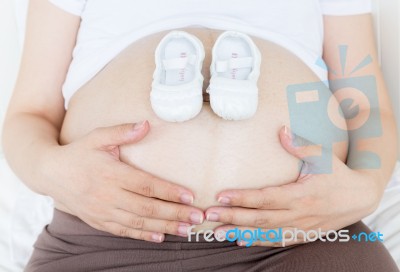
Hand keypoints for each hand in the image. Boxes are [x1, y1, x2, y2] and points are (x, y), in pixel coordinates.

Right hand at [43, 121, 203, 242]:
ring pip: (138, 223)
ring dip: (165, 226)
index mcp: (112, 174)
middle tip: (198, 217)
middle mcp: (109, 196)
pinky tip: (160, 236)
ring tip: (187, 230)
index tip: (190, 196)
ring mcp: (103, 211)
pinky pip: (123, 231)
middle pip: (147, 207)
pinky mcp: (98, 220)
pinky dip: (142, 235)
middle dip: (175, 213)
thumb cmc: (78, 153)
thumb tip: (146, 124)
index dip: (169, 191)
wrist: (50, 173)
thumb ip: (122, 131)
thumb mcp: (98, 137)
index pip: (146, 185)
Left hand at [205, 126, 381, 246]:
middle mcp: (299, 215)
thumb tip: (281, 130)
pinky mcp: (302, 235)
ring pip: (265, 234)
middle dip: (233, 217)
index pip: (266, 198)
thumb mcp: (324, 157)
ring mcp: (300, 228)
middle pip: (260, 219)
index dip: (242, 198)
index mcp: (302, 195)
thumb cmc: (338, 175)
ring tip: (217, 233)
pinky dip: (257, 241)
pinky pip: (276, 241)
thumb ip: (301, 145)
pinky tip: (240, 240)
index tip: (221, 196)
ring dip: (240, 233)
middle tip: (209, 215)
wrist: (359, 198)